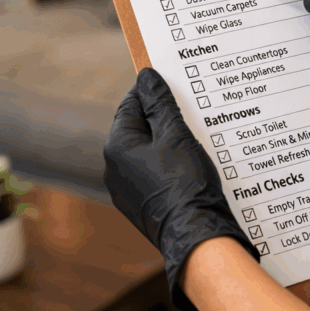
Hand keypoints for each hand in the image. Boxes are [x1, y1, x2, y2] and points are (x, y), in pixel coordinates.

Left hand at [104, 68, 259, 310]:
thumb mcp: (176, 135)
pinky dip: (168, 164)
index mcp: (117, 146)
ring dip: (167, 142)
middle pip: (138, 128)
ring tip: (195, 136)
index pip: (131, 104)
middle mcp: (114, 168)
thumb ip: (160, 103)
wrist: (195, 234)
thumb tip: (147, 77)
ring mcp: (125, 190)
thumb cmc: (185, 182)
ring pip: (146, 152)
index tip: (175, 85)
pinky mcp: (140, 205)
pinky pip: (151, 174)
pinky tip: (190, 165)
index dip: (153, 92)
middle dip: (163, 118)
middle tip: (191, 110)